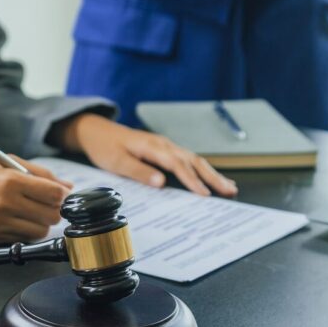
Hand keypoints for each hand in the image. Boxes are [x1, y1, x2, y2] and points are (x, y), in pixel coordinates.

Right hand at [0, 157, 72, 242]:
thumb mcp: (2, 162)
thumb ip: (38, 173)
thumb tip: (66, 186)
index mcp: (8, 181)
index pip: (53, 194)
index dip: (61, 193)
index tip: (60, 192)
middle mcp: (4, 205)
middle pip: (51, 216)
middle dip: (53, 209)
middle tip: (45, 201)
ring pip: (39, 232)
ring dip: (40, 222)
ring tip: (29, 210)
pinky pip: (21, 239)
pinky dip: (24, 230)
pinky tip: (15, 218)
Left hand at [53, 114, 237, 196]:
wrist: (97, 132)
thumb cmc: (105, 147)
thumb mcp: (116, 162)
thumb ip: (139, 171)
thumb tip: (161, 182)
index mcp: (152, 146)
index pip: (177, 164)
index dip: (192, 180)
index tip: (204, 194)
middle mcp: (163, 144)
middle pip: (193, 160)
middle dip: (213, 177)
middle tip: (229, 191)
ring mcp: (166, 145)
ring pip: (194, 159)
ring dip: (212, 173)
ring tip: (229, 187)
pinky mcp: (165, 149)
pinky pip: (188, 159)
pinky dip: (203, 169)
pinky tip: (212, 178)